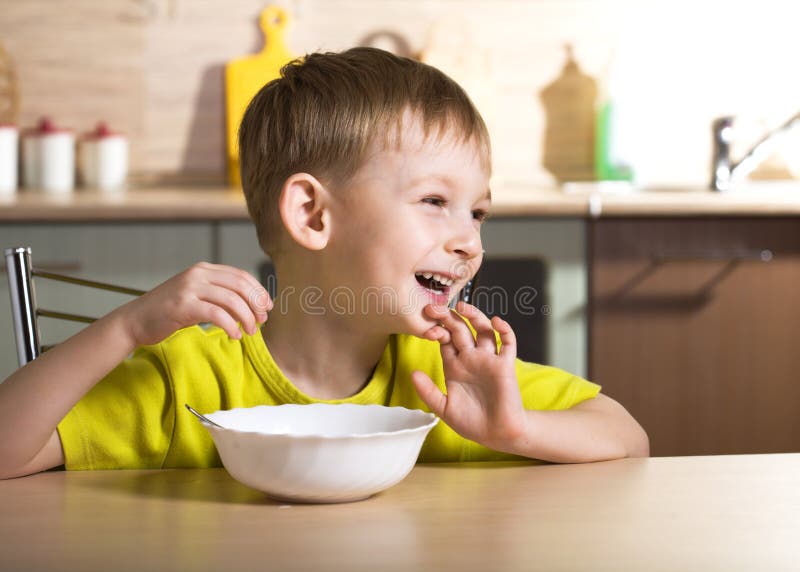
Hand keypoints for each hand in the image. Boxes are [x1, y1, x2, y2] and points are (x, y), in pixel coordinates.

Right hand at [117, 262, 271, 347]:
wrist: (135, 321)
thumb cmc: (168, 312)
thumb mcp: (196, 296)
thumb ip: (218, 294)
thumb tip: (251, 305)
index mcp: (203, 269)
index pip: (241, 276)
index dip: (259, 292)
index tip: (268, 308)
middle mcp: (198, 274)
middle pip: (240, 286)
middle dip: (256, 304)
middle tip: (262, 322)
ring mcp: (189, 288)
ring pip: (232, 300)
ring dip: (246, 318)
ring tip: (250, 332)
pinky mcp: (183, 305)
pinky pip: (217, 314)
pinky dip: (231, 326)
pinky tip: (235, 336)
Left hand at [411, 302, 527, 451]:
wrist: (497, 434)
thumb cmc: (471, 422)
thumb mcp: (444, 408)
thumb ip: (428, 391)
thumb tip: (413, 373)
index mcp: (454, 366)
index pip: (444, 339)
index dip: (436, 330)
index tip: (427, 328)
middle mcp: (471, 358)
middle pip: (460, 329)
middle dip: (448, 317)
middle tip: (435, 308)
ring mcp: (489, 359)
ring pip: (483, 330)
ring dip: (474, 316)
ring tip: (462, 307)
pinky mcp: (505, 365)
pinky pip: (508, 342)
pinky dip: (504, 330)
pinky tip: (496, 322)